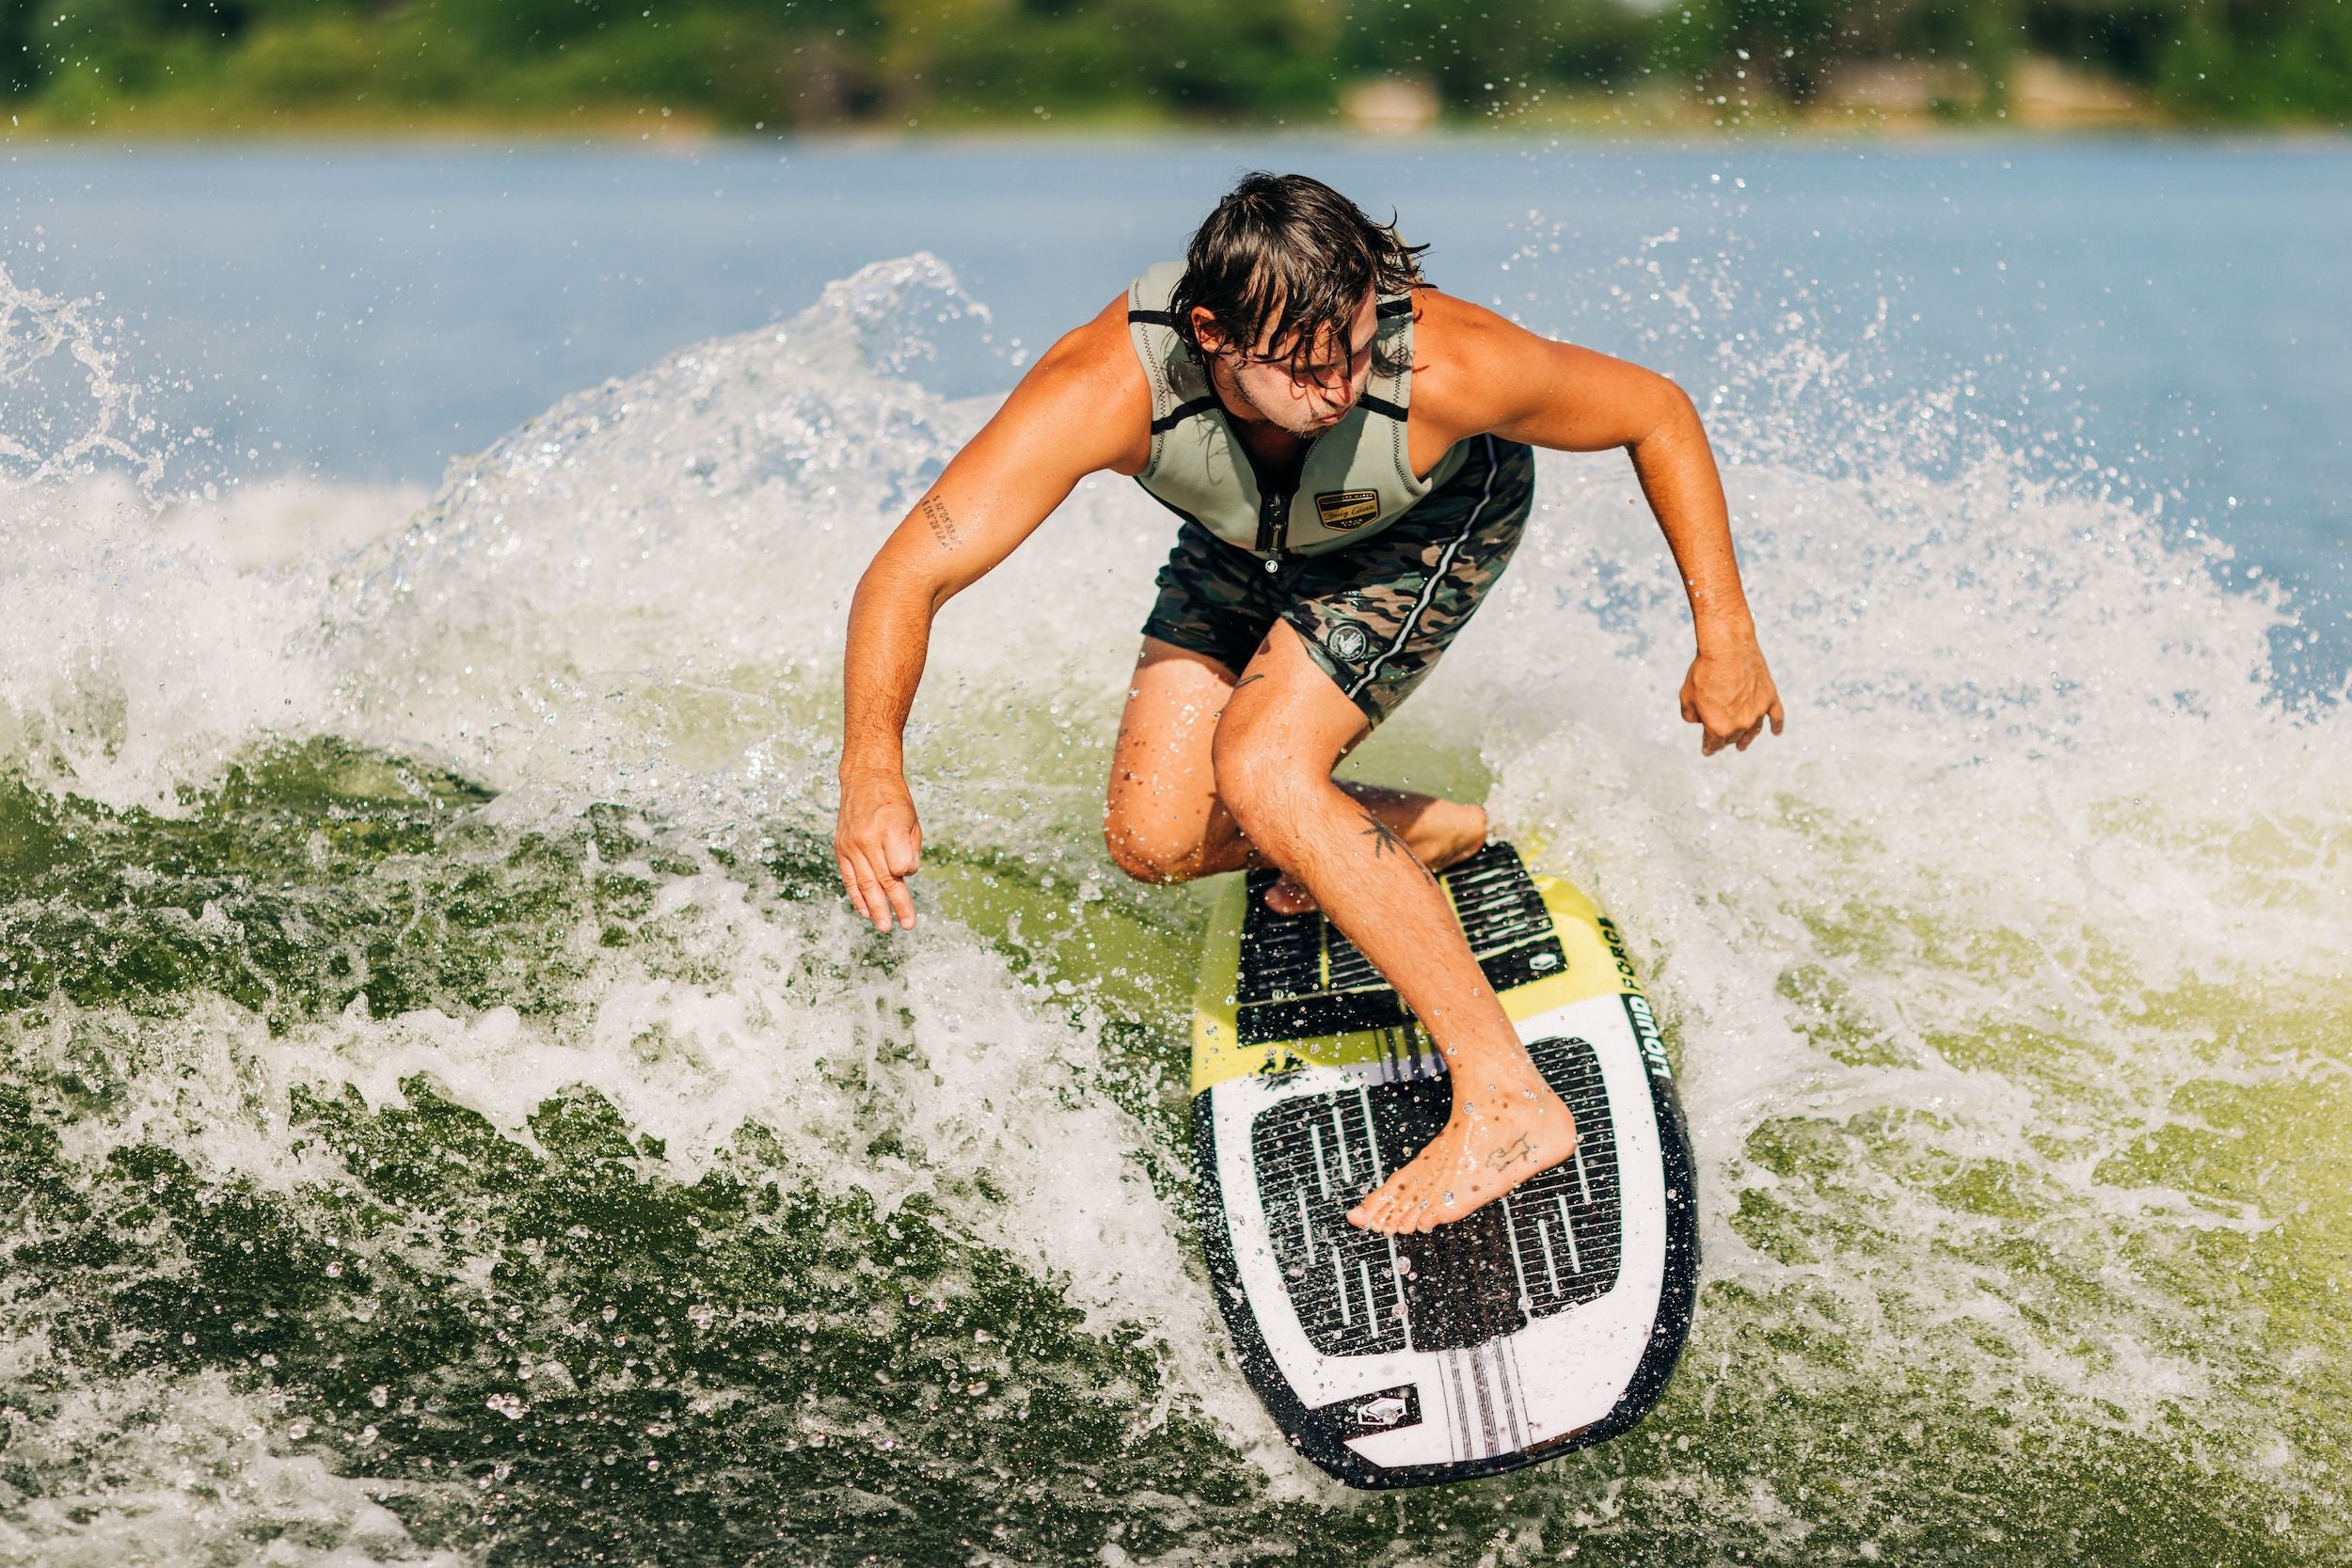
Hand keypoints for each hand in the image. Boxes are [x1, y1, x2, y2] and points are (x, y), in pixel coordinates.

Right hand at [834, 770, 923, 930]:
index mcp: (890, 829)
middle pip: (884, 880)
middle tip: (907, 925)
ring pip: (865, 884)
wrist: (865, 778)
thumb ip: (910, 850)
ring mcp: (851, 844)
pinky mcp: (841, 848)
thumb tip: (905, 876)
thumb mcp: (912, 820)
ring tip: (884, 927)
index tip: (909, 869)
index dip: (908, 871)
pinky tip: (865, 911)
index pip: (902, 866)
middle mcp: (868, 838)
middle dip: (896, 905)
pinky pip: (849, 878)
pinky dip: (857, 896)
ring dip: (876, 908)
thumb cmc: (895, 800)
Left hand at [1680, 642, 1784, 755]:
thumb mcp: (1686, 696)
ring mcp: (1757, 712)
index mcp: (1718, 727)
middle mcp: (1740, 724)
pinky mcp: (1769, 698)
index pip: (1713, 744)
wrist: (1726, 649)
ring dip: (1746, 740)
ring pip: (1752, 731)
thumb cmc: (1703, 672)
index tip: (1707, 751)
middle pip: (1732, 738)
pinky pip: (1776, 717)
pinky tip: (1776, 732)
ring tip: (1741, 746)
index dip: (1709, 748)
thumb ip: (1690, 715)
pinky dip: (1776, 726)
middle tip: (1722, 743)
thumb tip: (1698, 721)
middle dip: (1725, 741)